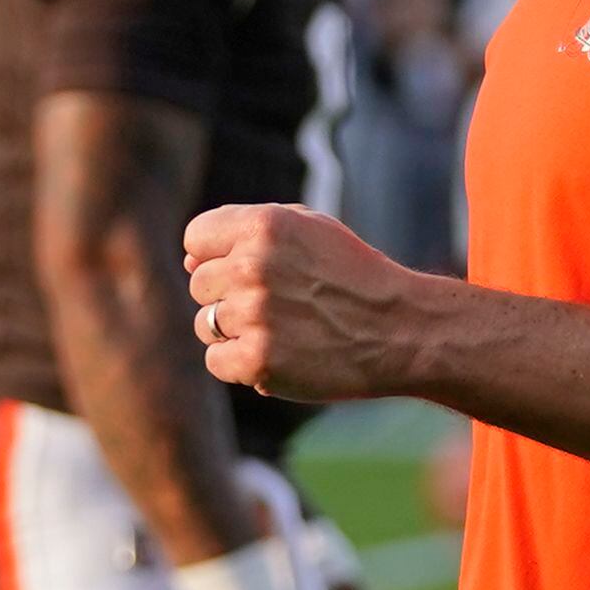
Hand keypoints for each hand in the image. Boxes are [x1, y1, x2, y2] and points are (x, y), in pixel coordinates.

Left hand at [185, 203, 432, 402]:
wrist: (400, 329)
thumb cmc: (352, 275)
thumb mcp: (309, 229)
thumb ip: (247, 232)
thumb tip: (189, 261)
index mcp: (264, 226)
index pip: (195, 238)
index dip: (216, 256)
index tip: (247, 271)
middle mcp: (253, 266)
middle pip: (199, 284)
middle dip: (229, 295)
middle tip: (278, 304)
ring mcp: (255, 314)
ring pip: (205, 324)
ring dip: (235, 331)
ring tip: (282, 329)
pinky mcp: (259, 359)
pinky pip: (216, 361)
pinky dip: (240, 364)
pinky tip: (277, 355)